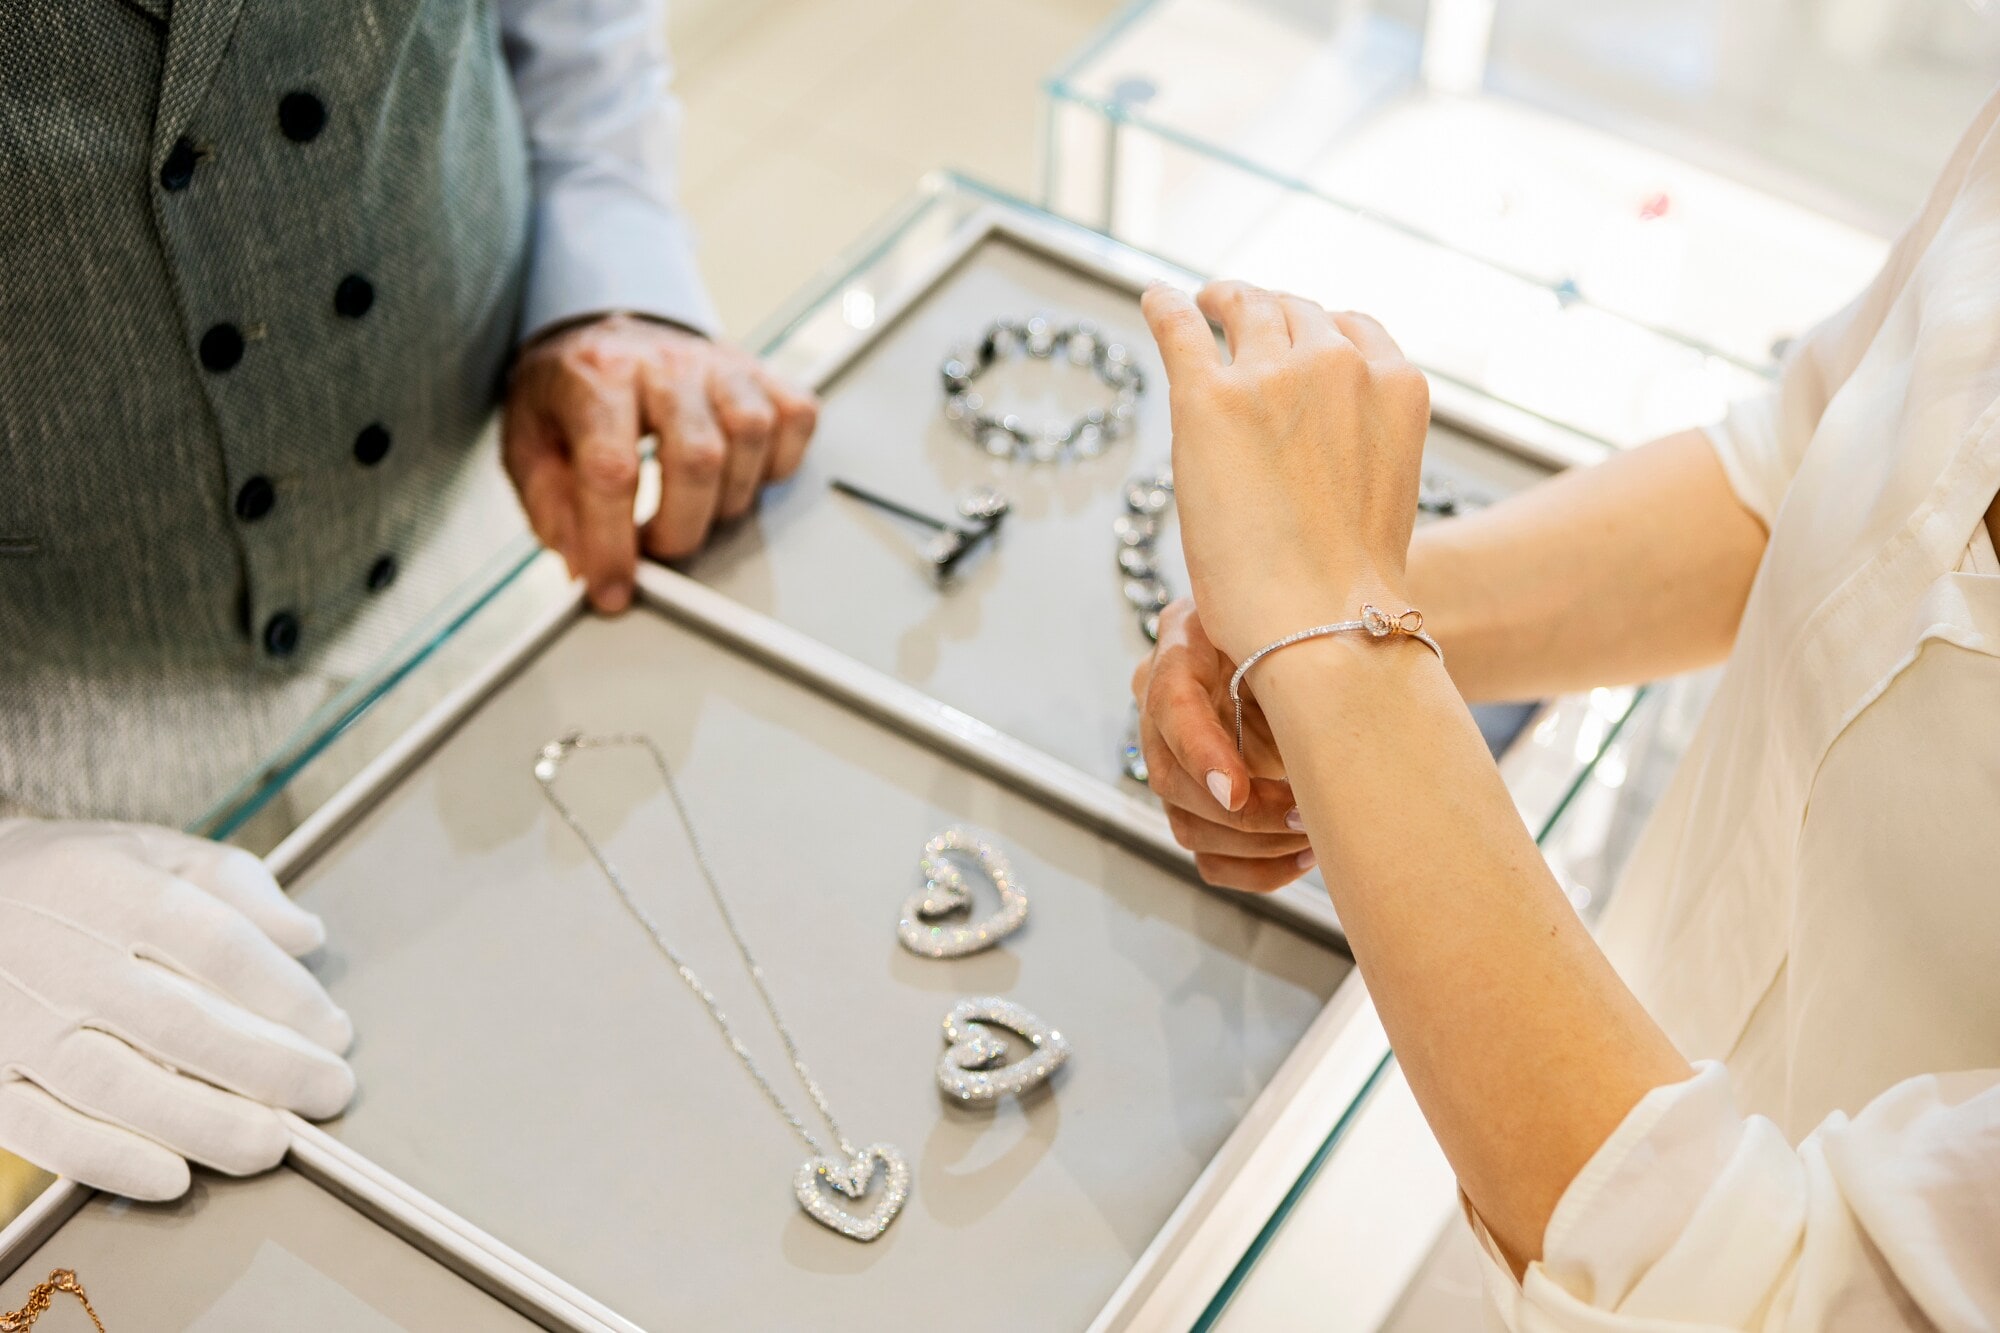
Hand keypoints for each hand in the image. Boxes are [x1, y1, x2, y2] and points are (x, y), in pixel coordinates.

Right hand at [0, 821, 354, 1200]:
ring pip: (118, 1086)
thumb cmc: (80, 879)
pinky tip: (174, 1178)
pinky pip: (45, 1131)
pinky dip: (109, 1161)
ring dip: (205, 1124)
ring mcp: (17, 1022)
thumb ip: (236, 886)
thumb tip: (308, 937)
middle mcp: (64, 957)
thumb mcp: (155, 850)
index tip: (336, 1033)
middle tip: (329, 1094)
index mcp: (117, 890)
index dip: (286, 995)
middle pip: (180, 1022)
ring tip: (274, 1144)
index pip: (218, 945)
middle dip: (268, 1067)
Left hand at [503, 315, 818, 611]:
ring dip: (727, 498)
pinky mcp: (759, 371)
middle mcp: (664, 361)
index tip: (612, 589)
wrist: (603, 332)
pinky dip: (777, 462)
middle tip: (656, 546)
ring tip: (694, 508)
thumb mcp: (529, 445)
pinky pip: (794, 419)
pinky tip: (739, 474)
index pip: (612, 469)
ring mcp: (719, 363)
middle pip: (698, 458)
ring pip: (752, 437)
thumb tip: (586, 568)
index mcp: (596, 374)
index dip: (613, 543)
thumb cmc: (569, 394)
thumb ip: (553, 509)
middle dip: (679, 530)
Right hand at [1131, 599, 1313, 891]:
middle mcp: (1163, 707)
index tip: (1239, 792)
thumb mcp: (1298, 625)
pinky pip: (1209, 859)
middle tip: (1304, 817)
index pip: (1171, 706)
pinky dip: (1258, 869)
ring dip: (1255, 846)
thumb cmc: (1302, 626)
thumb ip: (1297, 661)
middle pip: (1172, 780)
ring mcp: (1173, 759)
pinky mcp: (1194, 803)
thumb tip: (1325, 729)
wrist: (1302, 640)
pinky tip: (1303, 856)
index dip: (1201, 753)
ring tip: (1314, 836)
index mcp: (1182, 647)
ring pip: (1188, 827)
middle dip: (1243, 814)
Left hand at [1139, 281, 1429, 662]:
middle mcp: (1339, 364)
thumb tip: (1311, 452)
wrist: (1321, 622)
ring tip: (1203, 306)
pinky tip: (1156, 301)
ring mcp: (1272, 375)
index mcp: (1395, 386)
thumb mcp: (1382, 491)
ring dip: (1223, 303)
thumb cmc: (1347, 588)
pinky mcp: (1208, 398)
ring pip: (1244, 309)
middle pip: (1294, 312)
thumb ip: (1355, 445)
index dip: (1316, 328)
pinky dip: (1166, 307)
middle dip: (1267, 312)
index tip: (1293, 336)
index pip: (1352, 328)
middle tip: (1238, 316)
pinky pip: (1180, 327)